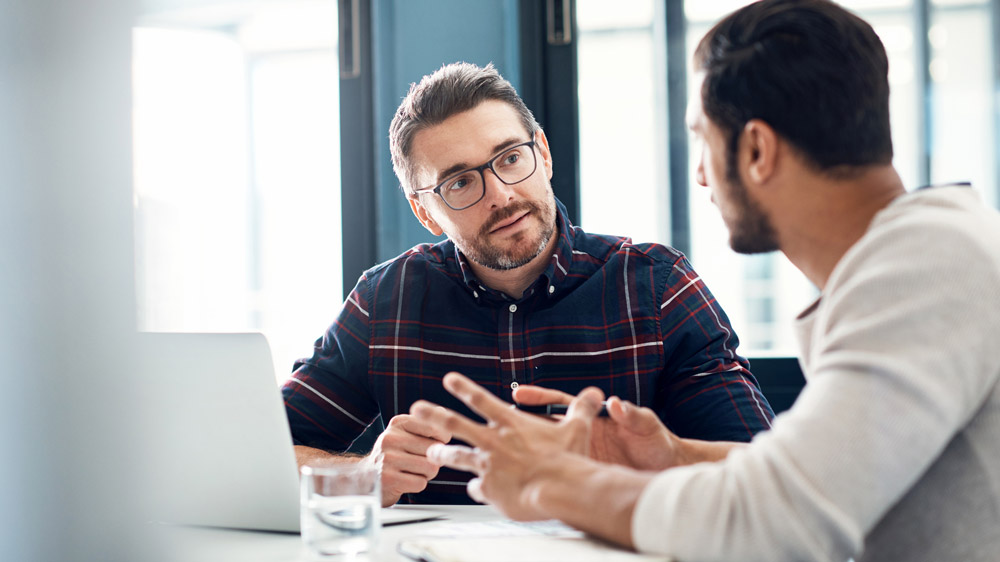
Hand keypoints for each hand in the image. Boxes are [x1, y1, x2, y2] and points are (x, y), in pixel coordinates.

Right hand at [362, 414, 450, 505]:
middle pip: (435, 450)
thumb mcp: (406, 434)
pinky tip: (405, 481)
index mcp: (398, 423)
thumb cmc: (395, 454)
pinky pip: (421, 483)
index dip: (442, 440)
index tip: (433, 445)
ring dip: (427, 474)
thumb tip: (442, 411)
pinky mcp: (388, 479)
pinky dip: (418, 485)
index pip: (435, 428)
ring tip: (412, 471)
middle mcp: (390, 438)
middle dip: (433, 460)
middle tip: (419, 462)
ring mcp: (387, 459)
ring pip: (431, 467)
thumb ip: (426, 424)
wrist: (367, 477)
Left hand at [410, 372, 604, 519]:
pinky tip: (475, 492)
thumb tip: (596, 393)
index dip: (464, 387)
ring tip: (431, 454)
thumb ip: (582, 409)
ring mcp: (489, 465)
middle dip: (433, 415)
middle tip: (416, 409)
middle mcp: (494, 441)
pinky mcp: (490, 489)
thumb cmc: (568, 460)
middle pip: (455, 424)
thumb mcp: (577, 428)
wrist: (561, 488)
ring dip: (442, 455)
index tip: (449, 379)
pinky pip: (477, 489)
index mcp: (511, 424)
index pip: (481, 400)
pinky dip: (476, 490)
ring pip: (457, 457)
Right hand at [513, 385, 684, 469]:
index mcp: (593, 418)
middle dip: (519, 424)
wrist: (666, 469)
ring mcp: (581, 454)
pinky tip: (525, 480)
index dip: (538, 398)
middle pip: (544, 427)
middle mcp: (582, 435)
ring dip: (525, 451)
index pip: (559, 404)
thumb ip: (632, 414)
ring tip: (499, 452)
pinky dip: (542, 476)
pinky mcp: (584, 474)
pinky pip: (559, 474)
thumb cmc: (657, 443)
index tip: (519, 394)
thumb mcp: (647, 425)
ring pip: (546, 451)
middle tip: (496, 421)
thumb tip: (617, 404)